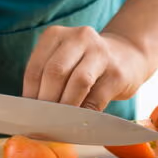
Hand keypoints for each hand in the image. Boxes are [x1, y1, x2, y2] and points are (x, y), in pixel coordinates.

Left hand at [22, 26, 149, 110]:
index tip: (29, 115)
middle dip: (47, 102)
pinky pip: (97, 98)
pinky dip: (86, 113)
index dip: (30, 95)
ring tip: (60, 123)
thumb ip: (48, 80)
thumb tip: (33, 113)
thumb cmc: (86, 64)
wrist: (128, 55)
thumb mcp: (64, 61)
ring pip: (78, 82)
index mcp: (56, 35)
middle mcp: (79, 38)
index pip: (36, 68)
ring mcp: (101, 53)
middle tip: (43, 122)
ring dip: (67, 107)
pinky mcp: (117, 73)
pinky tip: (80, 121)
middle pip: (55, 72)